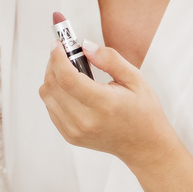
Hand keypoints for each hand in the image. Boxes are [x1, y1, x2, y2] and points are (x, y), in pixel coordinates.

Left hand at [38, 39, 177, 168]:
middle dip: (53, 63)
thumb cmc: (144, 114)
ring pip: (47, 96)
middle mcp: (86, 120)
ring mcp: (75, 131)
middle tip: (63, 54)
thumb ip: (109, 59)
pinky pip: (51, 109)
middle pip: (52, 85)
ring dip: (52, 78)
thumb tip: (86, 46)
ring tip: (68, 70)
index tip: (57, 45)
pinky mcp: (70, 136)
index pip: (67, 78)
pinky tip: (70, 89)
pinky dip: (55, 94)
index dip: (57, 58)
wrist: (144, 146)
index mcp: (103, 104)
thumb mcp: (135, 79)